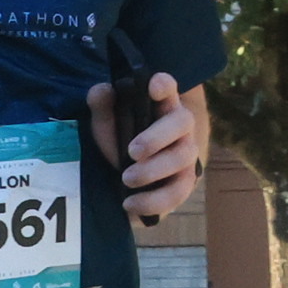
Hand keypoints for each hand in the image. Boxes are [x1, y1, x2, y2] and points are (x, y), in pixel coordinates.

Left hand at [88, 71, 204, 225]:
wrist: (120, 183)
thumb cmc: (117, 144)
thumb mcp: (104, 125)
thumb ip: (101, 107)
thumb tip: (102, 90)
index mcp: (160, 106)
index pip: (168, 88)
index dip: (164, 85)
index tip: (153, 85)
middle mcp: (179, 127)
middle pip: (182, 122)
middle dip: (157, 137)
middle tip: (132, 151)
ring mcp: (185, 155)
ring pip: (181, 158)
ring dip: (153, 170)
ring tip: (126, 179)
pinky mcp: (184, 184)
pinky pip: (178, 192)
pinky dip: (153, 200)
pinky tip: (130, 203)